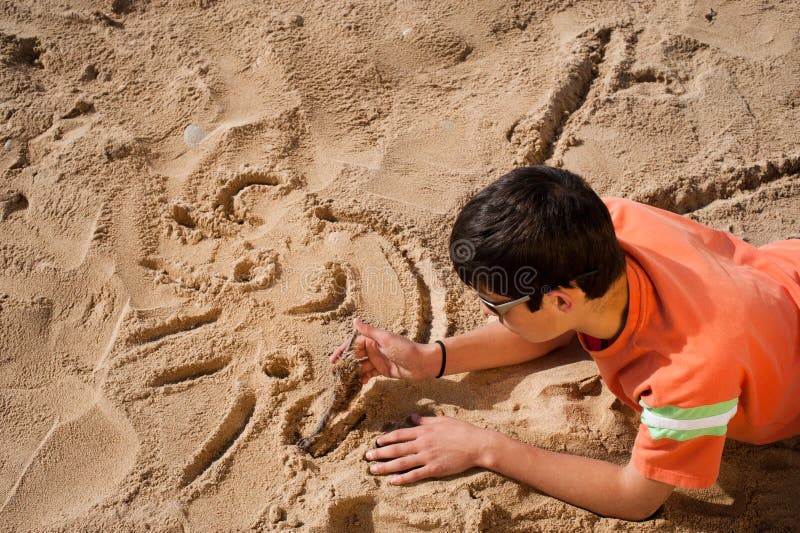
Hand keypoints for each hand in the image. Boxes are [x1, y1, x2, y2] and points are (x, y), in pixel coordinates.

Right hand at [329, 318, 439, 382]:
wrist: (422, 363)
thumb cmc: (405, 348)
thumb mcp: (386, 339)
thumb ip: (369, 331)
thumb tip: (354, 321)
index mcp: (373, 340)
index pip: (353, 344)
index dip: (343, 351)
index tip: (333, 360)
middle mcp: (374, 349)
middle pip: (356, 356)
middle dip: (346, 364)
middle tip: (336, 373)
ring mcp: (378, 360)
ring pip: (362, 366)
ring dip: (354, 372)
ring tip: (346, 380)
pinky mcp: (383, 370)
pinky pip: (370, 374)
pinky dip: (364, 378)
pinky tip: (360, 383)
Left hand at [364, 413, 492, 484]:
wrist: (476, 444)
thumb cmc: (461, 430)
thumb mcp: (441, 420)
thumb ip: (425, 420)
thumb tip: (412, 417)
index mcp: (423, 431)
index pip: (399, 434)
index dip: (386, 439)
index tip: (376, 442)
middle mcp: (422, 443)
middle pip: (396, 449)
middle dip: (380, 453)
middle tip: (367, 457)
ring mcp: (427, 456)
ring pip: (402, 463)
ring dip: (386, 466)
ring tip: (373, 470)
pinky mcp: (434, 469)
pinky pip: (415, 474)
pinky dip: (402, 478)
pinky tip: (392, 481)